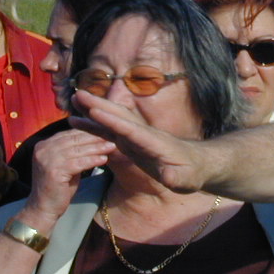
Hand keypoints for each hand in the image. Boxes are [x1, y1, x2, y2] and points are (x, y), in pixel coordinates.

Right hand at [25, 130, 112, 229]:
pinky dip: (92, 160)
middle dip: (95, 138)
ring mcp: (47, 160)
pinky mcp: (54, 171)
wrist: (43, 209)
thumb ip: (73, 151)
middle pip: (74, 139)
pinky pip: (78, 163)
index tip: (106, 131)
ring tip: (112, 146)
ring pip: (77, 150)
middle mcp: (43, 149)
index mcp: (44, 145)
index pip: (70, 133)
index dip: (89, 131)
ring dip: (96, 148)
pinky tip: (104, 159)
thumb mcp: (65, 165)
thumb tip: (94, 136)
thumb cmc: (58, 187)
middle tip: (113, 136)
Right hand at [69, 90, 203, 193]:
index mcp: (155, 142)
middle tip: (77, 94)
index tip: (95, 111)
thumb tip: (169, 177)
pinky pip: (110, 130)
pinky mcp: (132, 142)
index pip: (131, 129)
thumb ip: (176, 177)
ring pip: (113, 119)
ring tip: (74, 99)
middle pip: (119, 116)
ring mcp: (137, 136)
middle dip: (99, 106)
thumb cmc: (193, 173)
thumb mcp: (186, 179)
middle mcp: (144, 134)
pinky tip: (80, 121)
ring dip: (94, 110)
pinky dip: (94, 124)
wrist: (199, 164)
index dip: (113, 121)